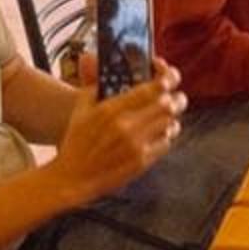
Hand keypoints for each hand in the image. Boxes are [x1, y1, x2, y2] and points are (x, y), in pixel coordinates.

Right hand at [56, 63, 184, 201]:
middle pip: (168, 105)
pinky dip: (167, 135)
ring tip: (167, 114)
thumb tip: (109, 72)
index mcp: (111, 109)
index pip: (150, 89)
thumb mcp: (81, 109)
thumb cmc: (76, 142)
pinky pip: (166, 142)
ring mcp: (136, 145)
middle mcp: (126, 126)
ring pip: (171, 123)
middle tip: (174, 95)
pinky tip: (159, 132)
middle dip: (175, 97)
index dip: (167, 79)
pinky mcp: (142, 162)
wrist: (73, 177)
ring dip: (172, 116)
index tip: (168, 77)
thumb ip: (95, 87)